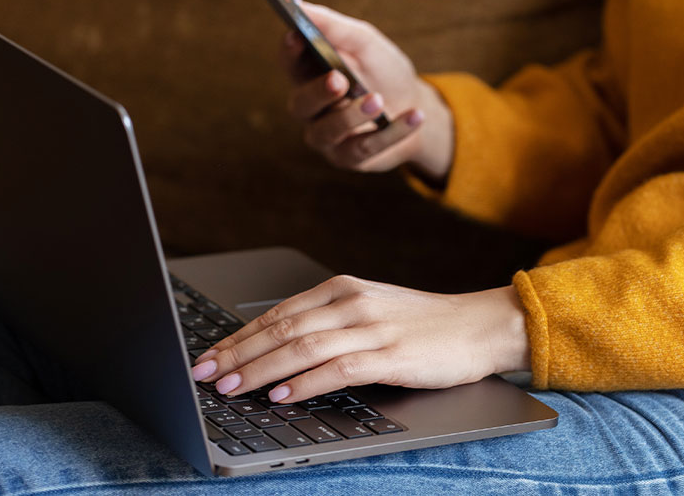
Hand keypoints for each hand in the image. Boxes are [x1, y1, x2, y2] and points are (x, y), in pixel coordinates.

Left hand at [190, 275, 529, 402]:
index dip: (237, 337)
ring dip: (258, 369)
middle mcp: (351, 303)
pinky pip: (337, 369)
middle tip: (203, 375)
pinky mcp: (391, 356)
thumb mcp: (370, 311)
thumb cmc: (423, 325)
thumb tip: (275, 351)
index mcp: (342, 289)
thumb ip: (327, 323)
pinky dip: (304, 382)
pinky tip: (281, 394)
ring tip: (229, 387)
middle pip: (280, 330)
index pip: (276, 314)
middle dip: (236, 355)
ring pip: (301, 348)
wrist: (480, 326)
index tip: (207, 357)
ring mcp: (371, 328)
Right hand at [281, 2, 453, 181]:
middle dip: (319, 92)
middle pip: (301, 103)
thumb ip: (335, 27)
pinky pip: (364, 149)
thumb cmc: (384, 71)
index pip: (289, 62)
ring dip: (353, 115)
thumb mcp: (366, 43)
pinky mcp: (350, 157)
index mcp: (310, 73)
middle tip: (339, 80)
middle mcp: (312, 108)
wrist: (417, 106)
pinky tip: (414, 116)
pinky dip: (392, 132)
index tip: (297, 35)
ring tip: (379, 100)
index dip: (290, 51)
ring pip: (327, 131)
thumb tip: (299, 4)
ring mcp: (328, 136)